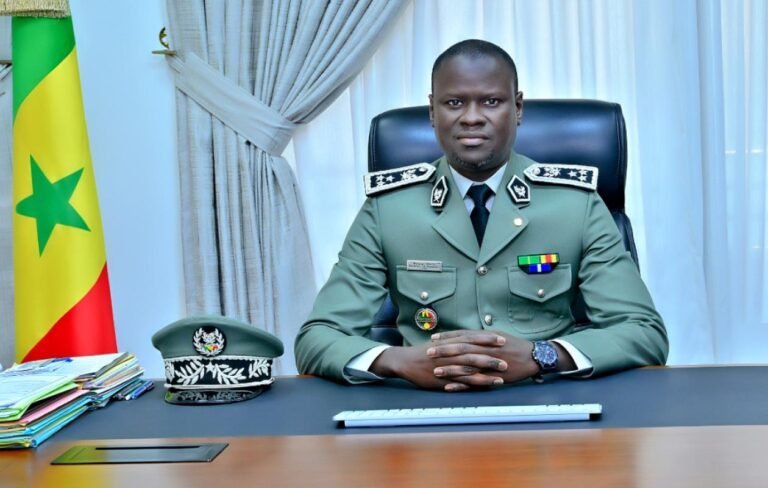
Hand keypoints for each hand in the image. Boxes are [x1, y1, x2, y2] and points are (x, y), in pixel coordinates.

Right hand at [370, 339, 507, 391]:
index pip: (471, 338)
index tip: (501, 338)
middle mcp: (449, 354)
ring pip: (470, 369)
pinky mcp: (443, 380)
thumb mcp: (439, 343)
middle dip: (491, 356)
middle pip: (474, 353)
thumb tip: (470, 338)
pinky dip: (474, 383)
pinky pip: (461, 382)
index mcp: (449, 343)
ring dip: (487, 372)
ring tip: (502, 374)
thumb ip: (454, 341)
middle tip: (507, 357)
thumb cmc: (423, 352)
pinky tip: (486, 386)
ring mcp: (447, 367)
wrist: (405, 361)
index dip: (487, 339)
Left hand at [428, 330, 539, 387]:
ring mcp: (489, 364)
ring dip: (449, 369)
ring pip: (466, 366)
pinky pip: (474, 382)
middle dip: (443, 351)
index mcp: (485, 338)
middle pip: (461, 349)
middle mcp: (485, 349)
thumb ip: (480, 336)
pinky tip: (449, 387)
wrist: (532, 357)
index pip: (462, 336)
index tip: (433, 338)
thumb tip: (465, 334)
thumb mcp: (496, 335)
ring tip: (435, 371)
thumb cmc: (513, 345)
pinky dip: (461, 385)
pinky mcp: (492, 377)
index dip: (447, 337)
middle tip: (428, 352)